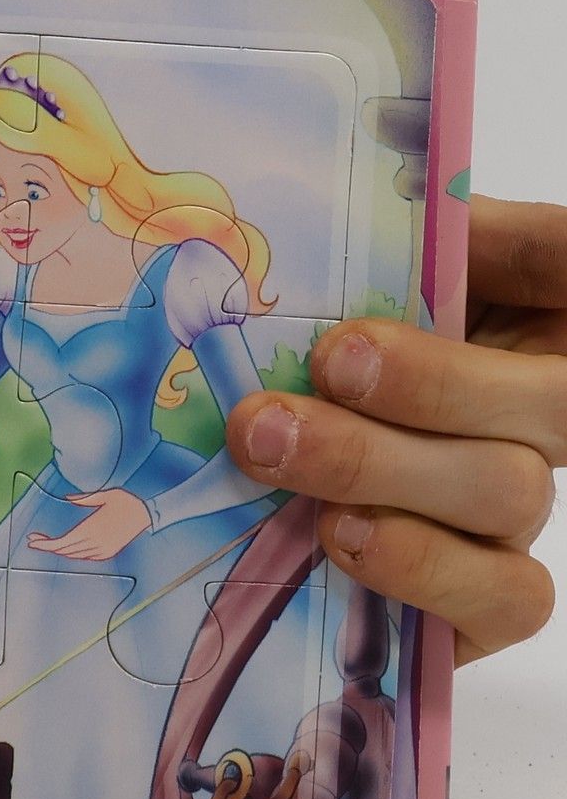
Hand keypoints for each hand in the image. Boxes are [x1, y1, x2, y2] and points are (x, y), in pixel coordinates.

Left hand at [27, 488, 150, 562]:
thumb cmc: (126, 501)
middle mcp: (95, 543)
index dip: (45, 544)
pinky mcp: (108, 552)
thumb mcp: (105, 494)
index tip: (32, 541)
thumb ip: (84, 498)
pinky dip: (73, 553)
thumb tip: (67, 497)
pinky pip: (84, 556)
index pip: (62, 543)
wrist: (147, 514)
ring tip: (45, 541)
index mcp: (91, 529)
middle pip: (64, 550)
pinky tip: (65, 546)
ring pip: (73, 555)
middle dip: (47, 546)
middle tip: (33, 539)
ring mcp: (102, 550)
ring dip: (59, 549)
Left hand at [226, 194, 559, 664]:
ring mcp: (519, 513)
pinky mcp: (489, 603)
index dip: (538, 256)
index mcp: (529, 329)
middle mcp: (543, 420)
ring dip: (386, 468)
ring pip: (511, 493)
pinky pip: (508, 601)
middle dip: (432, 383)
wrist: (261, 471)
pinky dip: (424, 570)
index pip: (564, 267)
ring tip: (278, 446)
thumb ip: (404, 242)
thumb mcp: (363, 284)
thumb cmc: (316, 361)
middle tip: (326, 363)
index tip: (455, 257)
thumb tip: (402, 195)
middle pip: (552, 404)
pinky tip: (342, 537)